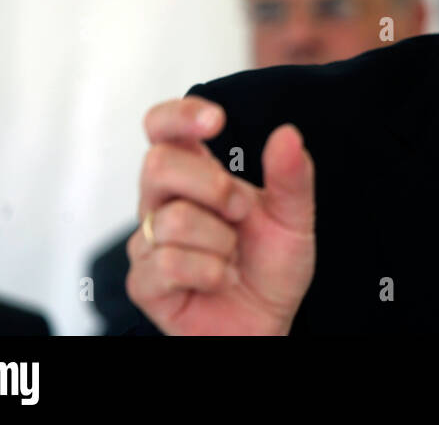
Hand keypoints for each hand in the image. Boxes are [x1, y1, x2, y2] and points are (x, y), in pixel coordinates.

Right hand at [125, 96, 315, 334]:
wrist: (266, 323)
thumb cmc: (271, 267)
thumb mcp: (294, 218)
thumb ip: (291, 176)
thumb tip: (287, 133)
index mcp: (194, 174)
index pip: (162, 127)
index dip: (178, 115)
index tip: (215, 121)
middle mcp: (163, 202)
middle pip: (158, 164)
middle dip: (212, 185)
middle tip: (241, 211)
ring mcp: (148, 242)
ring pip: (171, 220)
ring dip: (220, 242)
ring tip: (233, 258)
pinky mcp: (144, 283)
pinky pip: (168, 263)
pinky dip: (209, 272)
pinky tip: (220, 280)